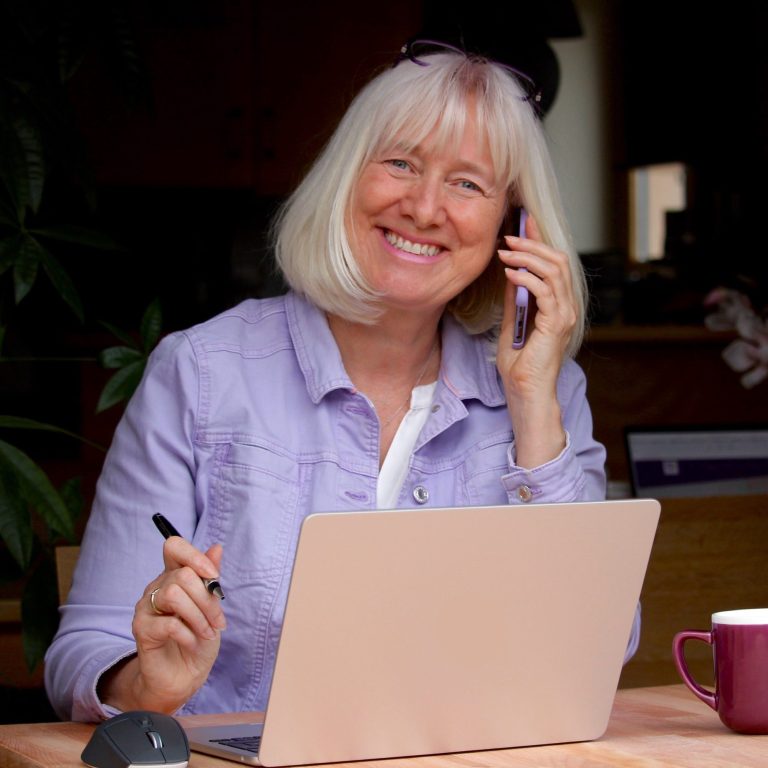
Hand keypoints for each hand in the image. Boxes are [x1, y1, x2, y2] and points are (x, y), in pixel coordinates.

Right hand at [100, 538, 225, 713]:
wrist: (184, 674)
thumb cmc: (199, 637)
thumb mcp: (211, 606)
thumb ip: (210, 578)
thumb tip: (217, 547)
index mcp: (174, 576)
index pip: (174, 547)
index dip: (194, 556)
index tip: (213, 575)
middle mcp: (157, 587)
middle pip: (182, 575)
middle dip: (206, 599)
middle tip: (218, 621)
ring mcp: (145, 607)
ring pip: (174, 595)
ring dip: (198, 616)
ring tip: (208, 632)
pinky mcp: (141, 629)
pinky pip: (168, 623)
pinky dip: (188, 634)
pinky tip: (193, 643)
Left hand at [496, 215, 576, 466]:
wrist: (525, 393)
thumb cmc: (519, 366)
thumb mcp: (513, 323)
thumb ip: (515, 299)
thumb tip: (511, 272)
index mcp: (558, 305)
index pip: (553, 264)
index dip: (540, 241)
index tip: (523, 224)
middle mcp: (567, 307)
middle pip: (558, 261)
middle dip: (533, 243)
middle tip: (508, 236)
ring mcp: (565, 314)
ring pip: (554, 270)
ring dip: (527, 256)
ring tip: (504, 251)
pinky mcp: (557, 324)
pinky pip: (545, 290)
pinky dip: (526, 277)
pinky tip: (509, 272)